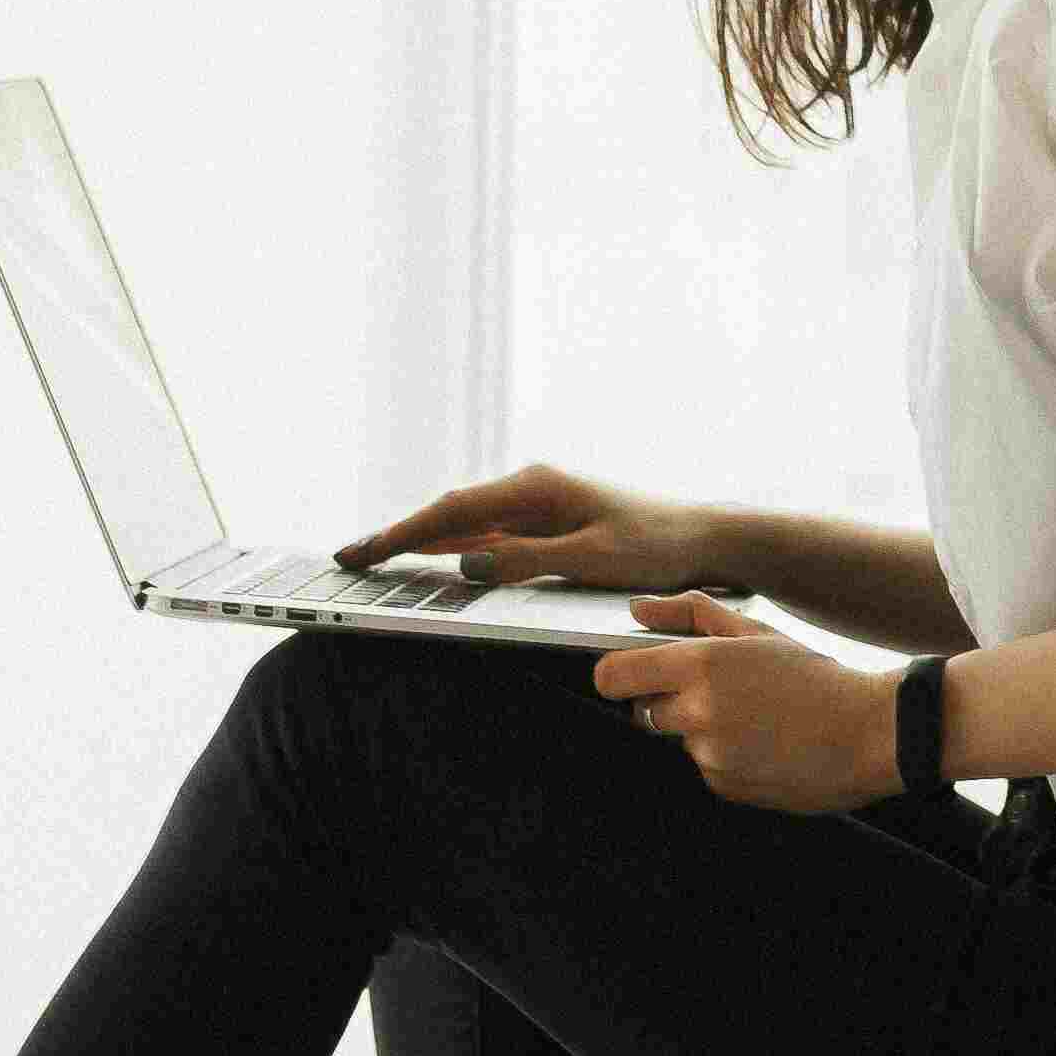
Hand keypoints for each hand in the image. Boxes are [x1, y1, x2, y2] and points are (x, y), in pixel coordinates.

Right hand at [331, 461, 748, 596]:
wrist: (706, 538)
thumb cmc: (658, 547)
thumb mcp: (593, 560)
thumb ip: (527, 562)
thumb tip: (466, 567)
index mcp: (536, 489)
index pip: (452, 512)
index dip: (402, 533)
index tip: (363, 550)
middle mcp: (530, 491)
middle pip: (448, 515)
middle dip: (397, 536)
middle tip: (349, 558)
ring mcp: (537, 509)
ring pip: (464, 527)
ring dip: (420, 543)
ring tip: (373, 561)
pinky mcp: (548, 528)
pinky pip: (488, 540)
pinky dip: (453, 552)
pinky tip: (432, 566)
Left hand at [593, 591, 900, 814]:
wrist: (869, 734)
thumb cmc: (814, 678)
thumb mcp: (755, 633)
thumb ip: (690, 614)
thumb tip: (637, 610)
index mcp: (701, 664)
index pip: (613, 676)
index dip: (615, 676)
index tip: (629, 676)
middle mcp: (698, 711)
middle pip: (643, 710)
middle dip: (668, 701)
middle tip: (721, 693)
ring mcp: (710, 754)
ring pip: (680, 740)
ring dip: (703, 731)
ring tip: (756, 720)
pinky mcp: (725, 786)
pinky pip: (706, 768)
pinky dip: (726, 759)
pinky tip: (765, 746)